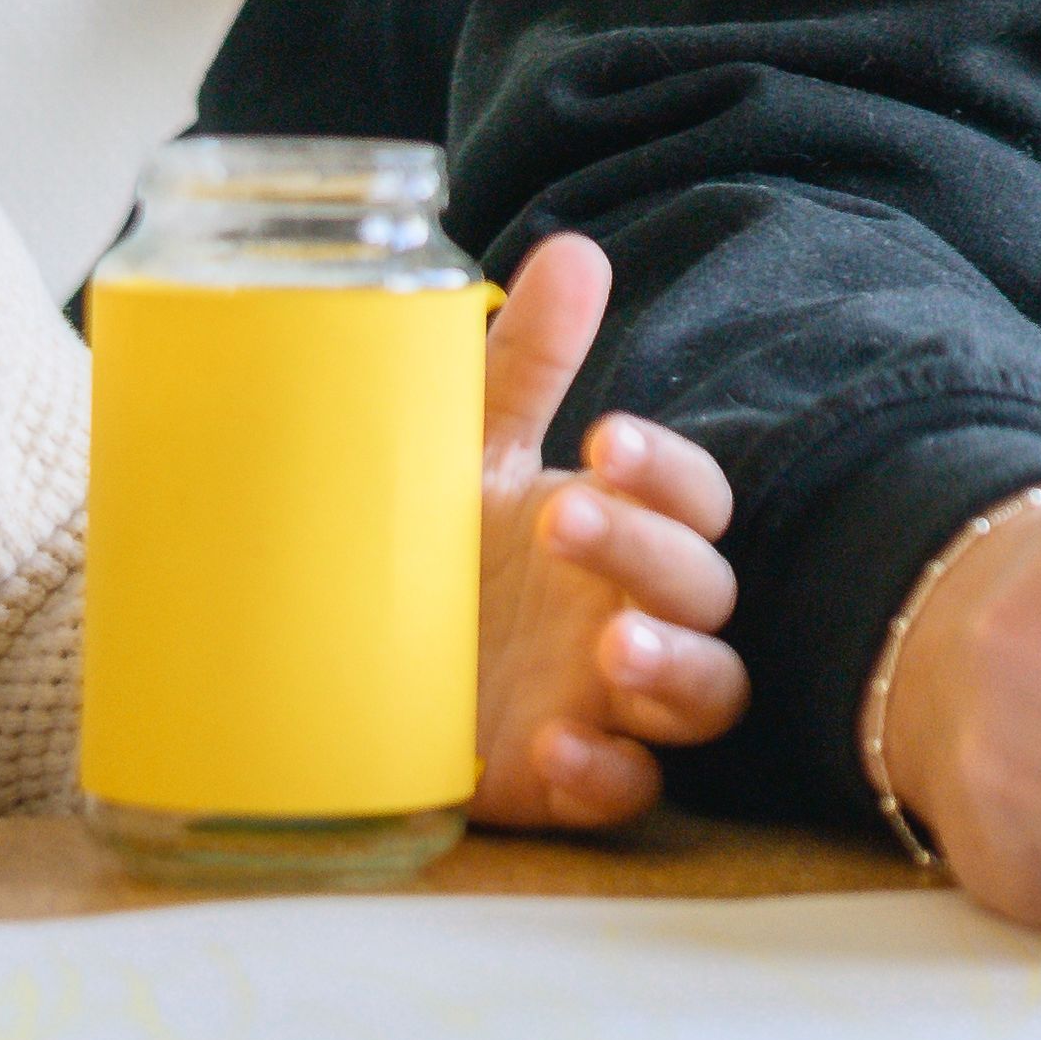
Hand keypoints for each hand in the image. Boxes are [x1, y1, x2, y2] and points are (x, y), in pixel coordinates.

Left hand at [468, 233, 746, 827]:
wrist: (331, 660)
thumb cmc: (427, 543)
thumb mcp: (462, 448)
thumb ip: (523, 363)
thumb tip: (577, 250)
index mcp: (622, 527)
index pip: (698, 499)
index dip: (669, 474)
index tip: (603, 441)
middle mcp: (634, 612)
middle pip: (705, 589)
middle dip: (650, 554)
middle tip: (563, 523)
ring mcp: (611, 701)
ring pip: (709, 694)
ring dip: (674, 670)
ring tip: (610, 650)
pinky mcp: (567, 778)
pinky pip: (630, 790)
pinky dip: (607, 773)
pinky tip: (554, 749)